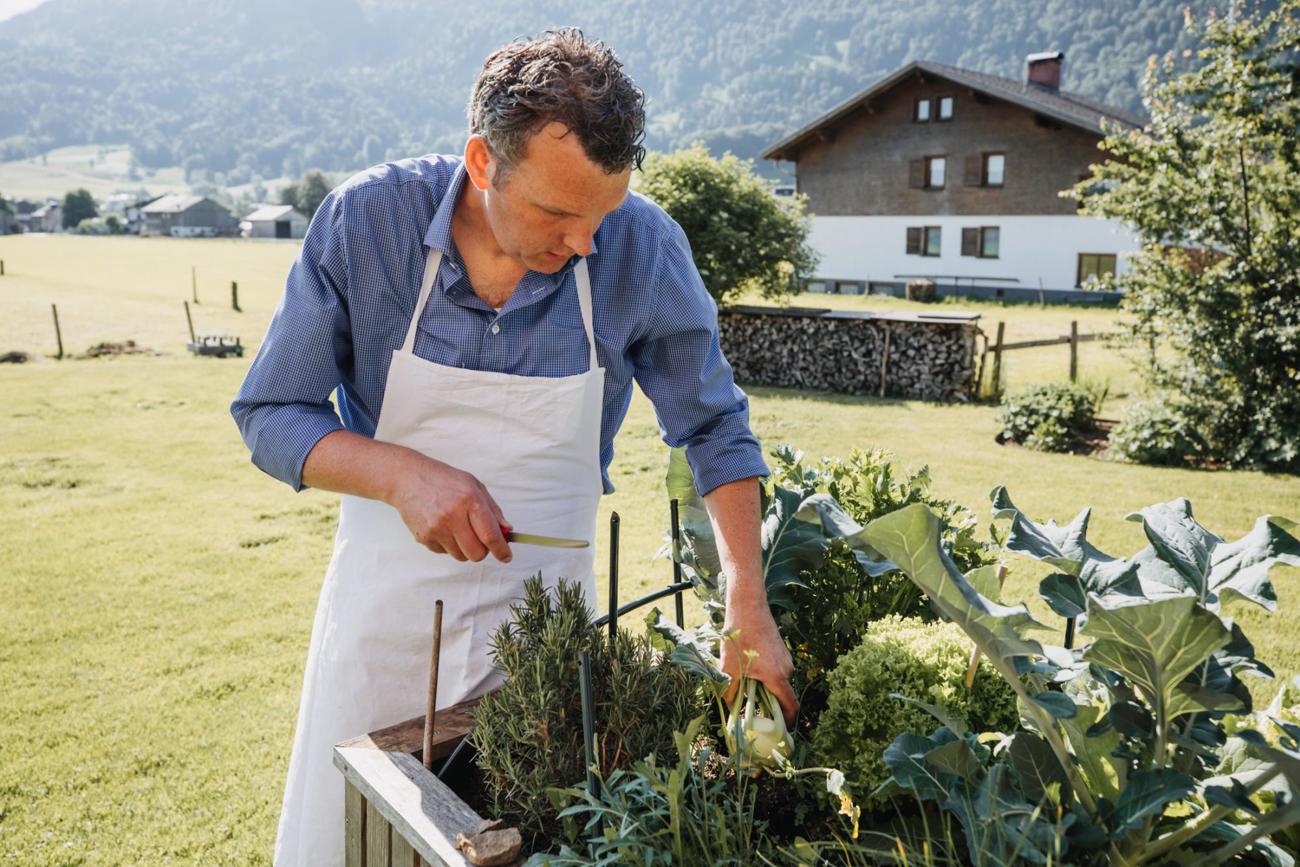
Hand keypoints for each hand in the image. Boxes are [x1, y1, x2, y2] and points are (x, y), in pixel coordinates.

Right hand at [386, 451, 512, 562]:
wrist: (407, 478)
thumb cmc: (443, 480)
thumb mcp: (474, 485)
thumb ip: (493, 510)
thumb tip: (507, 531)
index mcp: (469, 500)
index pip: (490, 535)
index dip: (501, 550)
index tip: (506, 557)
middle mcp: (452, 516)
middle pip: (476, 553)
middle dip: (482, 551)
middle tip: (480, 540)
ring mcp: (436, 528)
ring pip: (461, 556)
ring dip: (464, 548)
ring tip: (457, 528)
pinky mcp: (423, 537)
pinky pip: (444, 553)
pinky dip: (448, 545)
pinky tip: (443, 527)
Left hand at [720, 600, 797, 725]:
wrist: (748, 606)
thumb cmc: (739, 636)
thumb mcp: (729, 667)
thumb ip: (729, 691)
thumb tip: (729, 708)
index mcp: (777, 677)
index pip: (790, 706)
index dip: (787, 721)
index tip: (779, 730)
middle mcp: (786, 669)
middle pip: (782, 695)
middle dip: (770, 704)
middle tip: (754, 710)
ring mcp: (786, 658)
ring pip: (778, 681)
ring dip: (766, 687)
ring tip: (747, 684)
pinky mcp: (781, 650)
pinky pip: (777, 670)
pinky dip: (767, 675)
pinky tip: (749, 668)